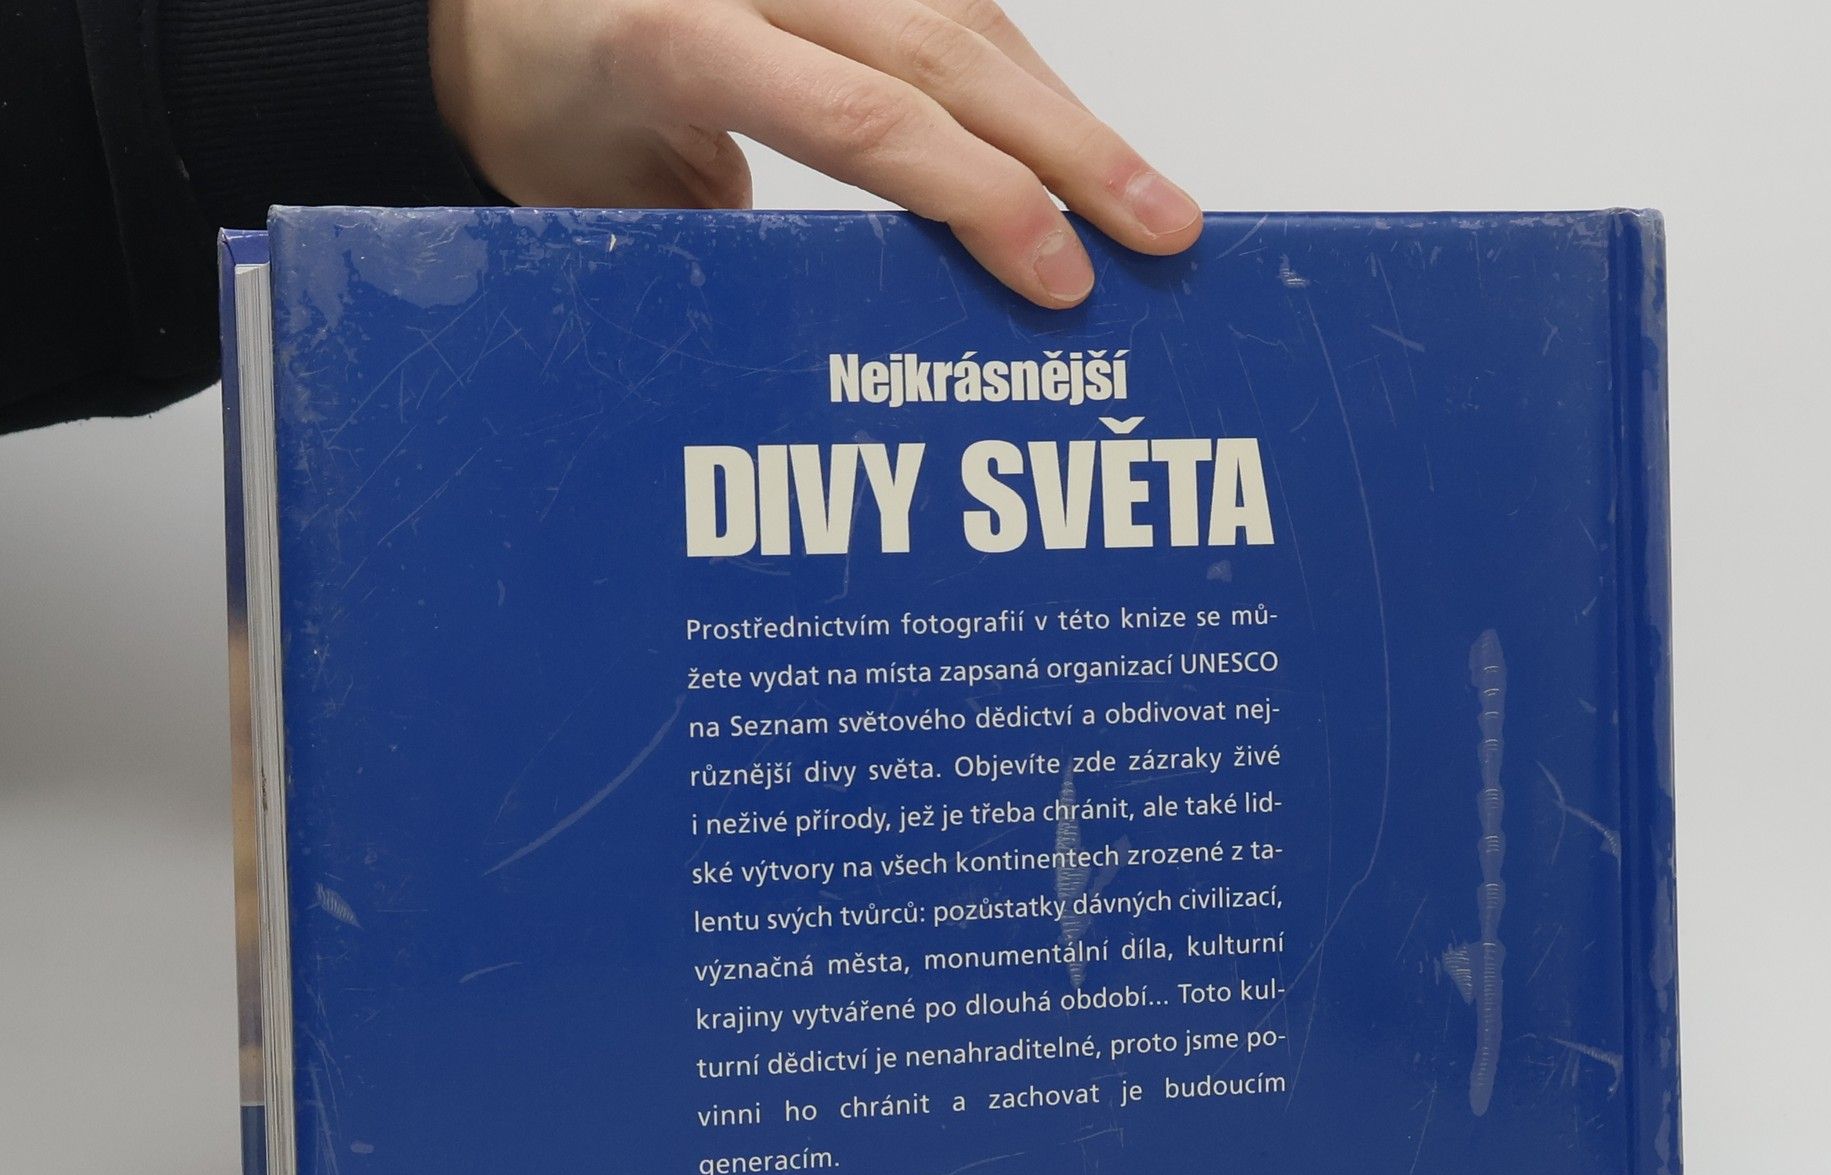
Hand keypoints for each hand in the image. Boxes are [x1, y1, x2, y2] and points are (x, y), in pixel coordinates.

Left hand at [429, 0, 1201, 306]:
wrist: (496, 2)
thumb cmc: (545, 108)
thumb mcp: (607, 205)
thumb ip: (734, 240)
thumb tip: (868, 315)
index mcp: (679, 39)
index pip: (865, 119)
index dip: (977, 199)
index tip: (1057, 278)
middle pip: (948, 50)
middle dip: (1071, 151)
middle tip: (1162, 231)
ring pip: (967, 14)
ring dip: (1066, 112)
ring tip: (1146, 199)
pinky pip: (949, 1)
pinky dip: (1019, 77)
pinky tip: (1072, 138)